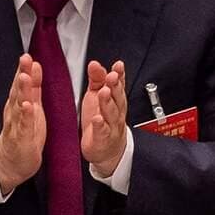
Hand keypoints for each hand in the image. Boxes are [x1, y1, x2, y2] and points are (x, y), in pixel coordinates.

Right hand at [0, 54, 44, 194]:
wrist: (10, 163)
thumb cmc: (22, 134)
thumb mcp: (30, 107)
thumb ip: (33, 87)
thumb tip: (35, 65)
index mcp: (18, 104)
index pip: (21, 84)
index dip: (24, 70)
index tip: (28, 56)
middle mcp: (14, 113)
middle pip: (18, 91)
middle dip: (21, 75)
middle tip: (25, 59)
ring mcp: (16, 126)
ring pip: (18, 106)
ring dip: (22, 91)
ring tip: (25, 78)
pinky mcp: (21, 139)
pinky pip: (24, 126)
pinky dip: (25, 116)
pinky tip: (27, 106)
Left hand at [80, 59, 126, 176]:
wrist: (106, 151)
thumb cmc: (102, 121)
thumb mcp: (97, 96)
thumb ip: (97, 79)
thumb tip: (95, 64)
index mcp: (115, 100)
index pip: (119, 85)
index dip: (120, 75)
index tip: (118, 65)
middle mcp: (116, 112)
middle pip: (117, 97)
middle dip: (115, 86)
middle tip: (111, 76)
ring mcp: (111, 126)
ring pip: (111, 113)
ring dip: (108, 102)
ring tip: (103, 92)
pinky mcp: (102, 139)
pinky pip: (102, 131)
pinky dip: (100, 125)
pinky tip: (97, 119)